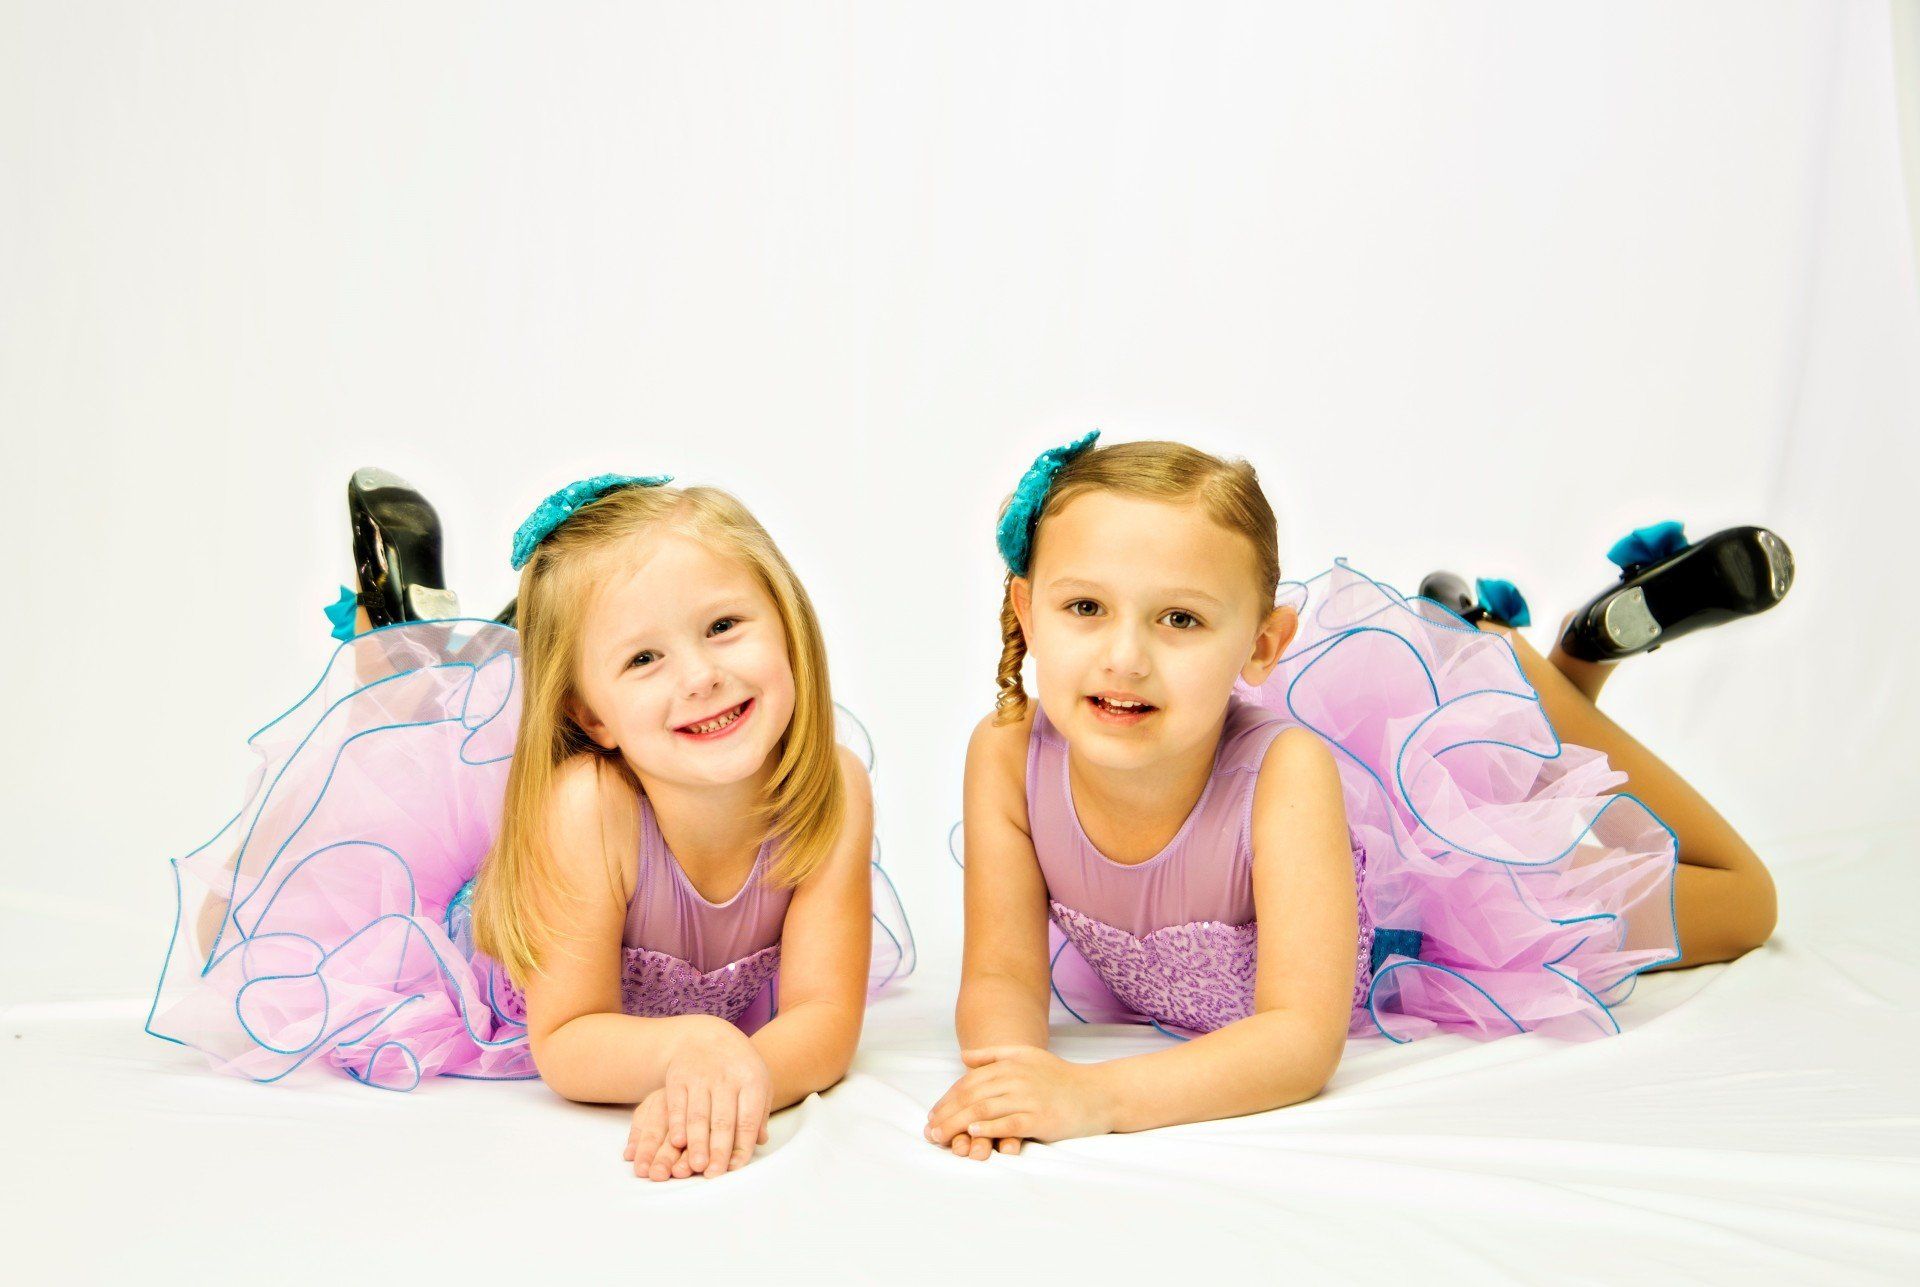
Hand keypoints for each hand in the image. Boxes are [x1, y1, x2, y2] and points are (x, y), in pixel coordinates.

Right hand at [625, 1016, 770, 1180]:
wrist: (706, 1036)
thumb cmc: (737, 1067)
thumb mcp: (757, 1082)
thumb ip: (758, 1113)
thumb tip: (759, 1141)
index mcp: (751, 1080)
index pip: (747, 1119)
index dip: (741, 1146)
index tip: (735, 1168)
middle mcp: (726, 1078)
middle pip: (722, 1120)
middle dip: (718, 1150)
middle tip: (713, 1174)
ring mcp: (700, 1076)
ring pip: (698, 1116)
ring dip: (696, 1143)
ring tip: (695, 1166)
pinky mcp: (678, 1077)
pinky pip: (676, 1105)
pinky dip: (676, 1125)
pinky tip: (677, 1143)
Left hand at [924, 1046, 1113, 1153]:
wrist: (1097, 1093)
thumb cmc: (1060, 1077)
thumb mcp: (1027, 1056)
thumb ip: (994, 1055)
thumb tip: (963, 1056)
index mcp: (1010, 1064)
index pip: (969, 1082)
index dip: (947, 1099)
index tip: (932, 1116)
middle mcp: (1016, 1078)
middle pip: (971, 1096)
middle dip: (946, 1114)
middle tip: (929, 1131)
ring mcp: (1028, 1097)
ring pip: (984, 1110)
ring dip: (958, 1124)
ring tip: (941, 1137)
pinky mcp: (1040, 1118)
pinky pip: (1008, 1123)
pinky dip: (988, 1127)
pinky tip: (972, 1132)